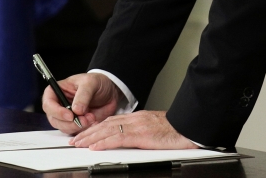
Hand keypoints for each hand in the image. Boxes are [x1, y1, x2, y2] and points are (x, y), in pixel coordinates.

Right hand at [42, 72, 120, 134]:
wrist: (109, 92)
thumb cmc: (96, 82)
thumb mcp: (90, 83)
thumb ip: (83, 95)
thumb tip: (76, 110)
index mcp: (57, 91)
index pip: (48, 104)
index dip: (57, 112)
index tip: (70, 115)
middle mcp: (59, 105)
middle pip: (54, 119)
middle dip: (69, 123)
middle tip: (84, 120)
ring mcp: (66, 116)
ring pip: (64, 128)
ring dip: (78, 126)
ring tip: (91, 118)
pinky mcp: (74, 124)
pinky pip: (74, 132)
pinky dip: (83, 129)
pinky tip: (93, 121)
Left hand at [71, 110, 196, 150]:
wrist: (189, 125)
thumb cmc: (177, 129)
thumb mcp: (155, 128)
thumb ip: (142, 131)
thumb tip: (135, 139)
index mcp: (137, 118)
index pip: (111, 121)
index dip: (96, 128)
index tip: (86, 134)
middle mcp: (134, 119)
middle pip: (105, 124)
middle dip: (88, 132)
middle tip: (75, 140)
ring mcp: (136, 126)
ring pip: (107, 130)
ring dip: (90, 137)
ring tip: (79, 143)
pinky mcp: (140, 134)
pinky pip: (118, 138)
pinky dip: (104, 142)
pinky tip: (94, 146)